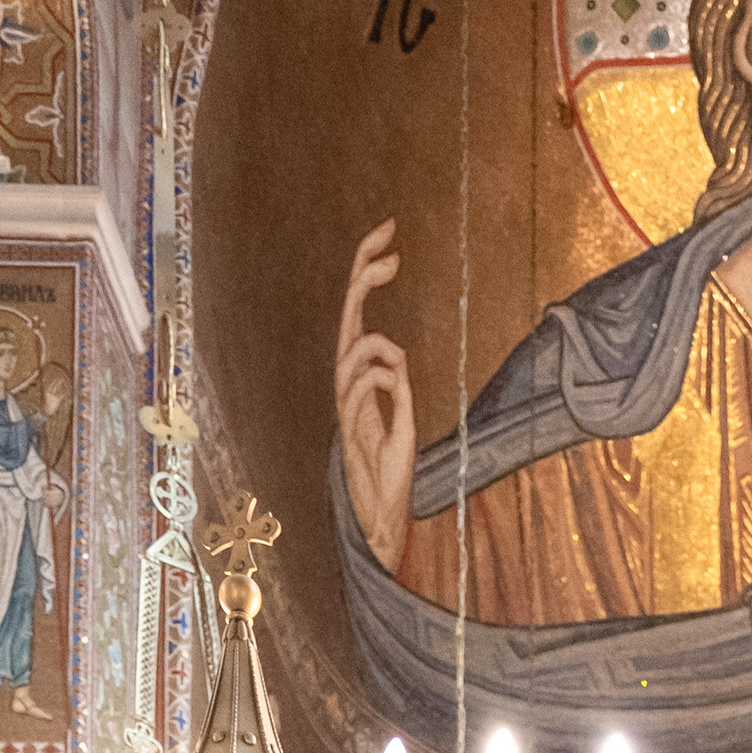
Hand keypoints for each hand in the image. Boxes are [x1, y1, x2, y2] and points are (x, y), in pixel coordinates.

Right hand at [336, 219, 415, 569]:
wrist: (379, 513)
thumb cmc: (390, 471)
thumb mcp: (404, 420)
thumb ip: (399, 389)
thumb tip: (398, 357)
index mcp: (359, 372)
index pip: (358, 310)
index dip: (368, 271)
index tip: (391, 239)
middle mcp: (347, 380)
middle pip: (348, 313)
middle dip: (365, 273)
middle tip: (392, 244)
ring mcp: (347, 400)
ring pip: (350, 345)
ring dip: (380, 344)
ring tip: (400, 358)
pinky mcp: (353, 422)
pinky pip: (361, 383)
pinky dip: (383, 375)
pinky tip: (398, 381)